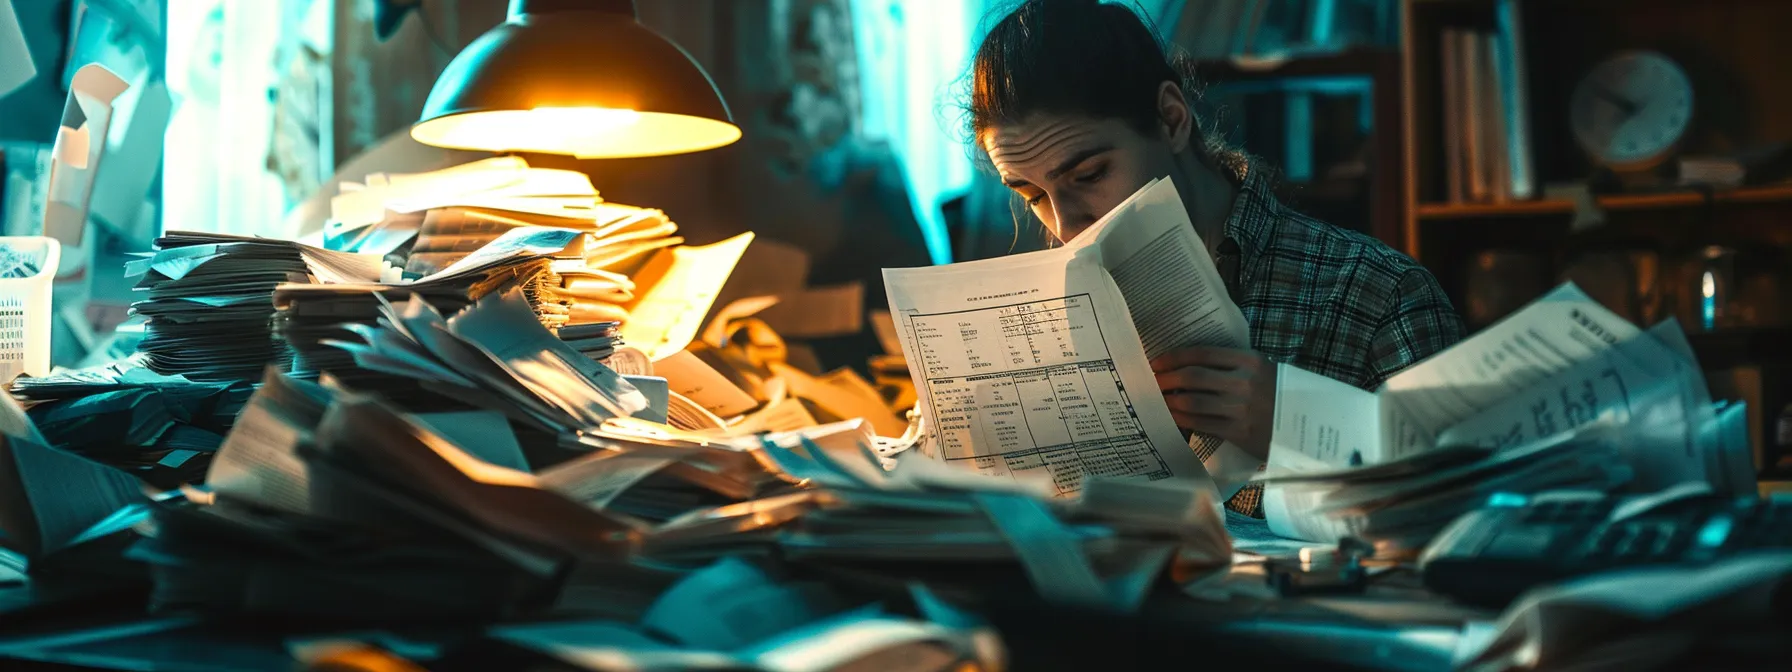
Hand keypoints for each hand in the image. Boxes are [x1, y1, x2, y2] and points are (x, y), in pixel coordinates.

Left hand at [1151, 346, 1275, 460]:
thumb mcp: (1261, 369)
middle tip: (1150, 381)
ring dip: (1169, 400)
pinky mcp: (1238, 431)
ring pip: (1192, 401)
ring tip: (1157, 400)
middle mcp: (1244, 382)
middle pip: (1192, 376)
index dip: (1174, 357)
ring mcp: (1240, 408)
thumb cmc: (1279, 394)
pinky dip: (1182, 419)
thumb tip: (1189, 365)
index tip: (1156, 362)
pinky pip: (1201, 423)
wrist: (1307, 425)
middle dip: (1165, 378)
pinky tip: (1172, 417)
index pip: (1202, 353)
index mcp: (1249, 361)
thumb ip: (1231, 364)